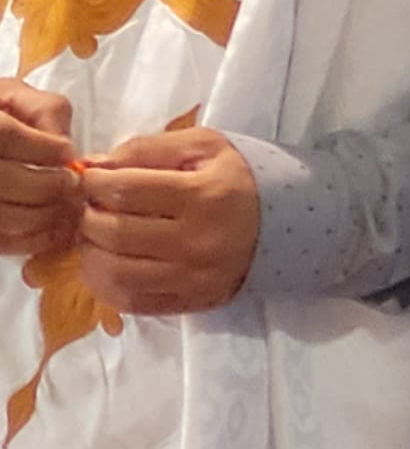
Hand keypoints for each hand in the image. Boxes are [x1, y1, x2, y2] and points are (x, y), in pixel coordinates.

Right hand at [0, 78, 80, 256]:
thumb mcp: (18, 97)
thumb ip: (45, 112)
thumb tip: (65, 150)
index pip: (5, 136)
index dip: (42, 149)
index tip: (68, 155)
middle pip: (3, 181)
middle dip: (46, 187)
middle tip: (73, 184)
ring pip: (1, 216)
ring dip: (42, 217)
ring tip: (69, 208)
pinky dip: (28, 241)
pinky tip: (54, 231)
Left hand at [78, 127, 259, 314]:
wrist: (281, 222)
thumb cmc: (237, 177)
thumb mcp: (204, 146)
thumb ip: (150, 148)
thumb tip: (98, 165)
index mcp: (202, 194)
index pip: (128, 190)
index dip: (96, 183)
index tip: (90, 178)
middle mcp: (196, 240)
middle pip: (117, 233)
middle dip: (88, 217)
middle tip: (88, 206)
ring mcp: (192, 277)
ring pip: (118, 274)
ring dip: (90, 254)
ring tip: (93, 236)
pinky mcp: (189, 302)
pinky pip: (132, 302)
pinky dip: (105, 285)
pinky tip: (104, 264)